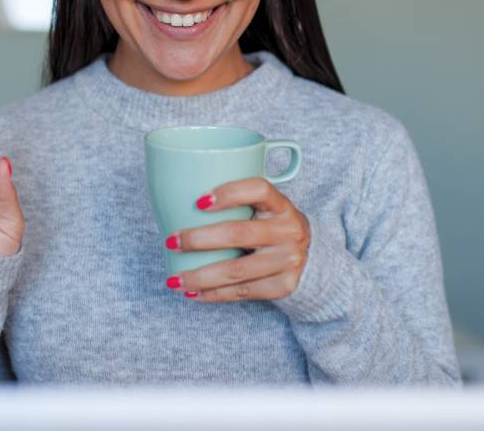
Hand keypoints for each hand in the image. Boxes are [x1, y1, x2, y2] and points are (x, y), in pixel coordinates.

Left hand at [165, 177, 309, 301]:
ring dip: (199, 276)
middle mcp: (289, 231)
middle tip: (171, 241)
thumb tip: (180, 206)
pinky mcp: (283, 286)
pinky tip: (194, 293)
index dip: (229, 192)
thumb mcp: (267, 210)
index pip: (259, 189)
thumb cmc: (273, 229)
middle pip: (238, 234)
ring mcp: (288, 260)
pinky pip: (242, 291)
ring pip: (236, 270)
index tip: (199, 202)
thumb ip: (239, 205)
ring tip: (174, 279)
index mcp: (281, 205)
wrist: (312, 260)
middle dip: (198, 239)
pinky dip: (214, 294)